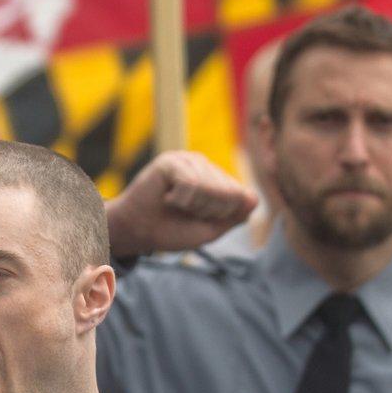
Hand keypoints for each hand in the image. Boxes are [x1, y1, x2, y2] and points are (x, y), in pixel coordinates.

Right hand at [105, 151, 255, 257]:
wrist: (137, 232)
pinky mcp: (171, 161)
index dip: (223, 215)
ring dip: (193, 206)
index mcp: (217, 180)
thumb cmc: (172, 230)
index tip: (199, 218)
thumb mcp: (211, 229)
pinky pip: (191, 183)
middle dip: (209, 211)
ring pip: (210, 188)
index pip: (242, 196)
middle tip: (185, 212)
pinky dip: (180, 199)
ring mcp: (188, 160)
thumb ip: (235, 216)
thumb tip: (254, 198)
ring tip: (175, 205)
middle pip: (229, 192)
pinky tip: (167, 198)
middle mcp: (205, 166)